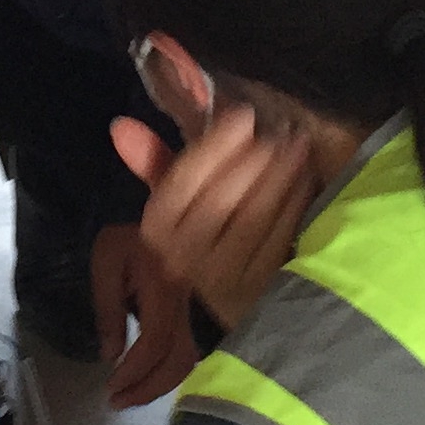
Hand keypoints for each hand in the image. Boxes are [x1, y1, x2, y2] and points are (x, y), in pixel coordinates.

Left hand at [91, 221, 201, 409]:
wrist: (166, 212)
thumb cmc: (129, 237)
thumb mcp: (107, 263)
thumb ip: (108, 309)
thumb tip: (110, 356)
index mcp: (164, 288)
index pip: (155, 342)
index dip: (135, 371)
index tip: (111, 386)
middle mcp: (187, 304)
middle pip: (180, 360)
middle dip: (148, 389)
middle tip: (118, 402)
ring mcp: (197, 309)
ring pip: (190, 359)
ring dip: (160, 384)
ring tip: (130, 395)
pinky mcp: (199, 312)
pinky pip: (191, 350)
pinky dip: (170, 370)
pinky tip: (149, 376)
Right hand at [111, 106, 312, 333]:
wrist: (227, 308)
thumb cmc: (202, 240)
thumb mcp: (176, 205)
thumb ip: (153, 162)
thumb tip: (120, 125)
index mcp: (156, 229)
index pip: (180, 182)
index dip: (212, 146)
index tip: (244, 116)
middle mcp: (181, 256)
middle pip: (219, 198)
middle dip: (253, 159)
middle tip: (280, 133)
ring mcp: (220, 278)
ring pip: (251, 217)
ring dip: (279, 177)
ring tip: (298, 147)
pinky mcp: (255, 290)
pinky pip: (277, 239)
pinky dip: (293, 205)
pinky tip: (304, 181)